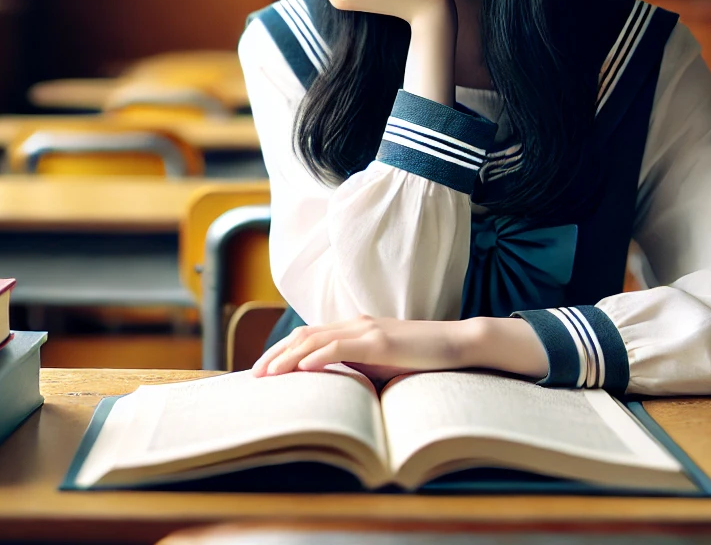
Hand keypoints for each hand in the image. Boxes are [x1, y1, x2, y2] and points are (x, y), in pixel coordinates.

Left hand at [252, 316, 482, 380]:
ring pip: (315, 340)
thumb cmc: (421, 358)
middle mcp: (355, 324)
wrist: (456, 343)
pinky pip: (341, 347)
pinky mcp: (379, 341)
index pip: (308, 335)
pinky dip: (318, 357)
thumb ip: (357, 367)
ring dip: (288, 357)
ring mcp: (366, 330)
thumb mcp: (382, 363)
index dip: (282, 350)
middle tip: (255, 375)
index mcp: (353, 328)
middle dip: (276, 354)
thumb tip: (333, 387)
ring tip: (269, 374)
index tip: (264, 369)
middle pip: (303, 335)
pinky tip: (303, 368)